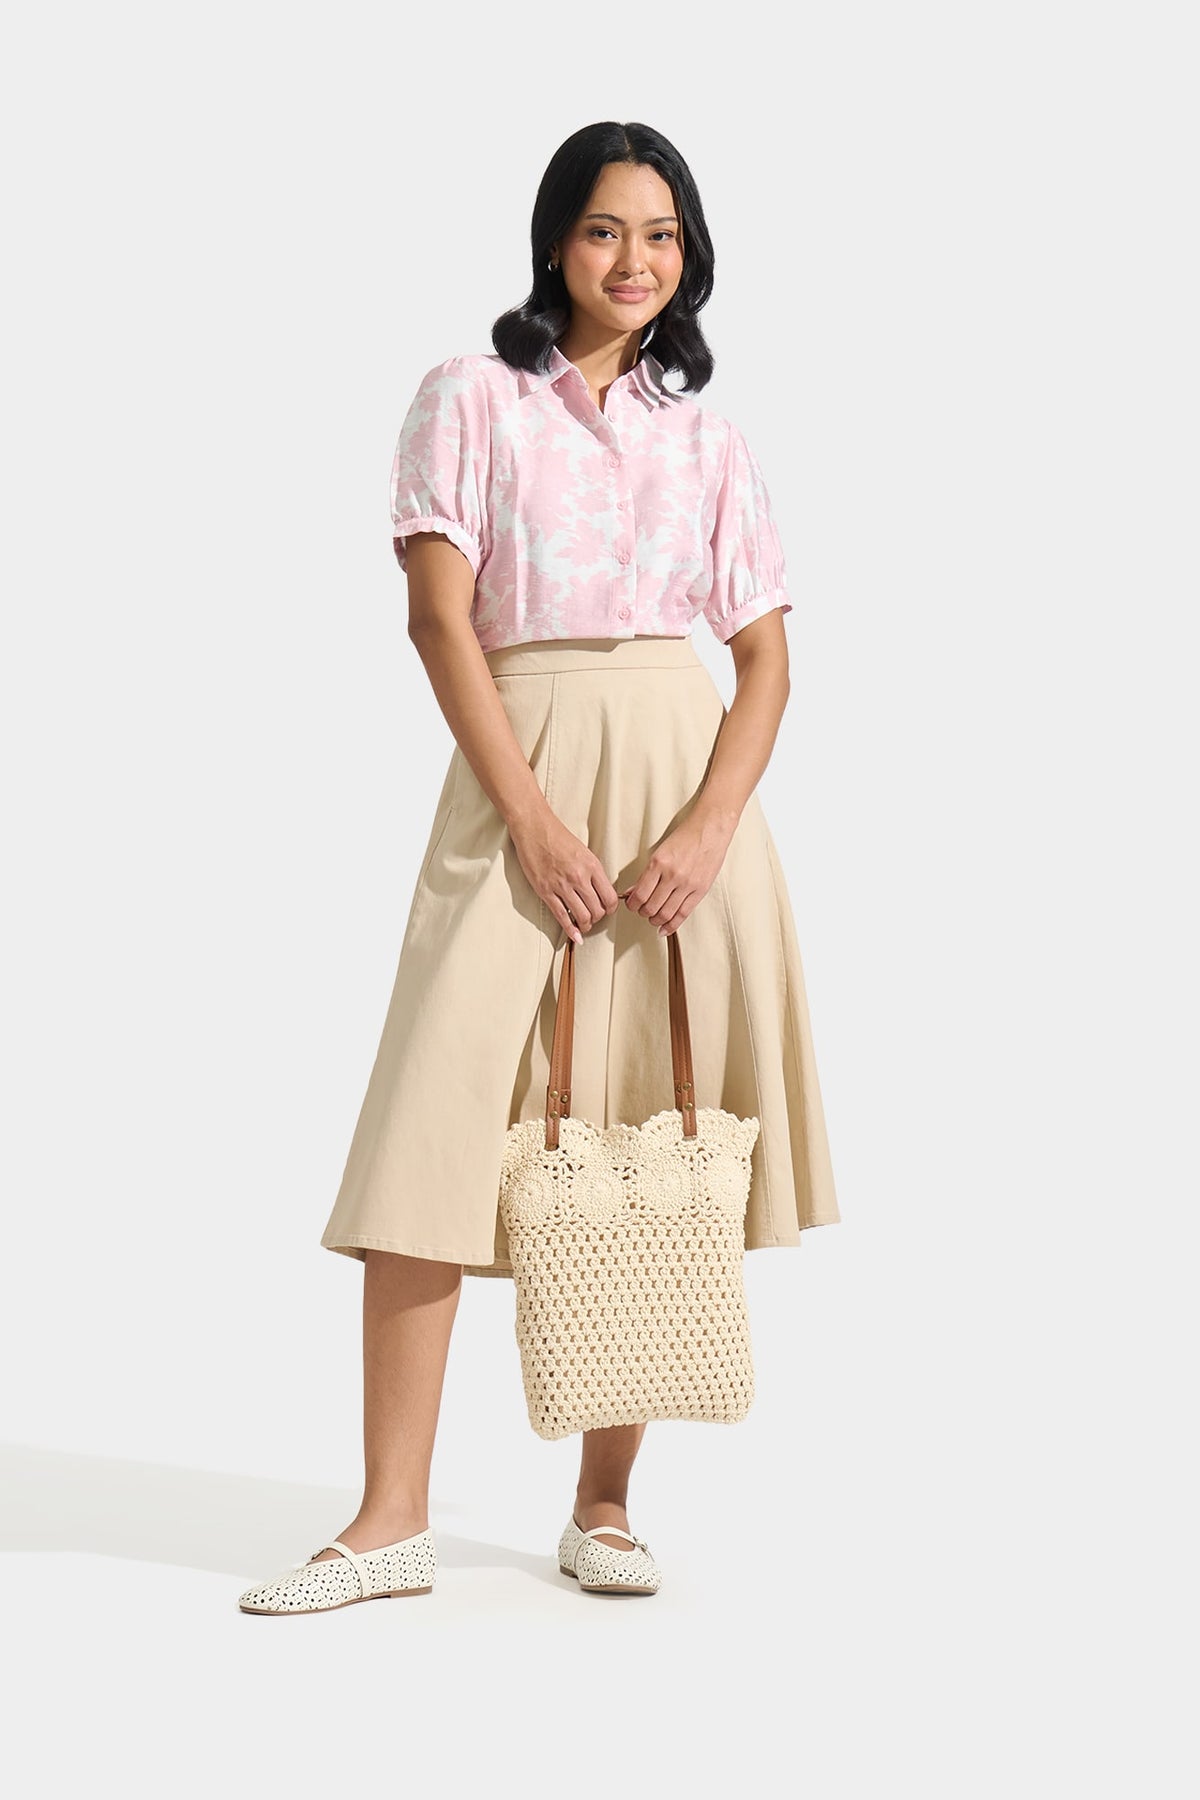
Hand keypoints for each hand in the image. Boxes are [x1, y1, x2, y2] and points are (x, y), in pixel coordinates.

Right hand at [510, 809, 618, 943]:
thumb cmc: (558, 837)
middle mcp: (579, 877)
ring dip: (586, 925)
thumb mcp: (584, 852)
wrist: (535, 829)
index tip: (607, 910)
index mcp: (592, 866)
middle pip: (597, 910)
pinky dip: (570, 929)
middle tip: (594, 918)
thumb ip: (593, 872)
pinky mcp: (546, 891)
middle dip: (598, 918)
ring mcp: (562, 886)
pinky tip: (575, 936)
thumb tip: (599, 892)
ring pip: (582, 916)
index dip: (611, 908)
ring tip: (584, 925)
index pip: (610, 897)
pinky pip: (561, 916)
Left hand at [620, 809, 736, 936]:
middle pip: (651, 907)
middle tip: (641, 911)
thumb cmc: (686, 836)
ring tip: (653, 918)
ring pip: (665, 914)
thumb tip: (632, 892)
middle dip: (642, 913)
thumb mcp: (660, 851)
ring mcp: (688, 884)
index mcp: (659, 863)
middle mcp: (673, 875)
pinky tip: (664, 929)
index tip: (631, 904)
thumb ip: (646, 874)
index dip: (632, 904)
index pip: (640, 894)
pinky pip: (683, 914)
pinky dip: (671, 925)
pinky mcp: (700, 890)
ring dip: (655, 920)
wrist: (711, 828)